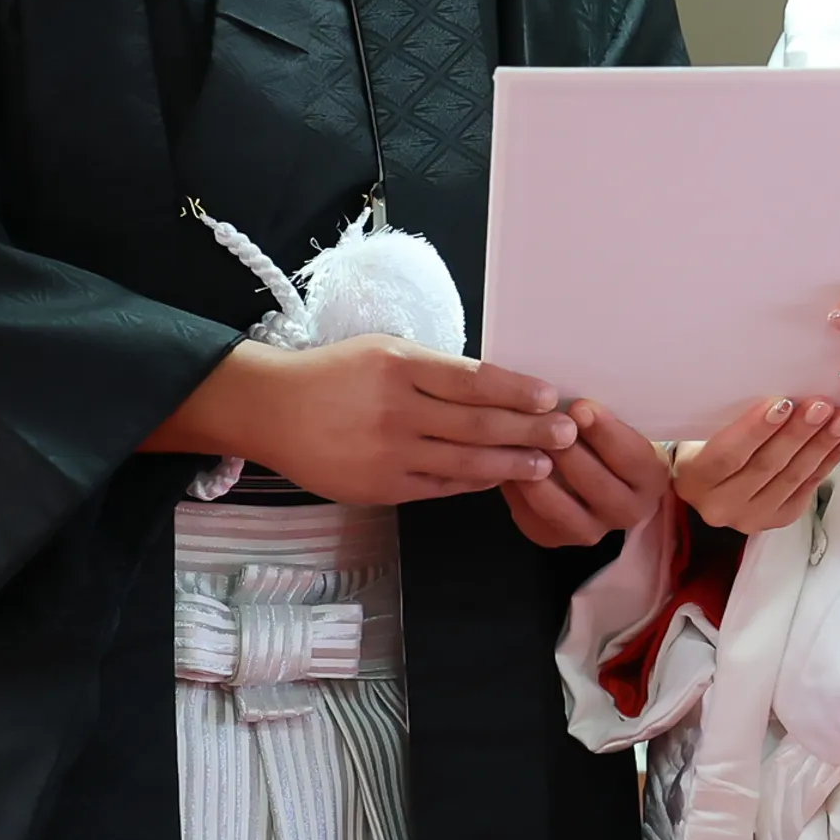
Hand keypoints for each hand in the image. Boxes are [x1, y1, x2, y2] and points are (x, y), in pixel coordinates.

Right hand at [153, 335, 578, 504]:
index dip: (516, 389)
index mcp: (399, 366)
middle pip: (477, 423)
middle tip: (566, 432)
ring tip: (545, 462)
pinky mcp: (382, 487)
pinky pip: (440, 486)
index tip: (549, 395)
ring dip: (512, 463)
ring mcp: (389, 453)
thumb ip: (433, 369)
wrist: (273, 411)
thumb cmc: (334, 374)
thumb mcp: (382, 352)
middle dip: (529, 429)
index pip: (473, 379)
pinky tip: (499, 478)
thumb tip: (493, 386)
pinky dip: (473, 483)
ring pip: (465, 462)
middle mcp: (397, 410)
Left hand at [503, 397, 667, 548]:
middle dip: (570, 454)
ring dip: (540, 477)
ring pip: (563, 510)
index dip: (605, 432)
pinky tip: (507, 465)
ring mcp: (591, 530)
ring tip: (523, 446)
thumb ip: (599, 418)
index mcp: (650, 479)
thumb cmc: (604, 438)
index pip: (632, 458)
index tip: (580, 407)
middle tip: (546, 427)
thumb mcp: (615, 425)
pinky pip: (532, 518)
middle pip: (599, 487)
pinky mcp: (555, 537)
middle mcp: (627, 511)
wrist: (593, 470)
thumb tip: (573, 404)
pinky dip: (518, 491)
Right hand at [673, 396, 839, 531]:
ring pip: (791, 478)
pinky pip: (807, 488)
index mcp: (694, 479)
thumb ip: (732, 418)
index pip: (727, 455)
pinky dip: (829, 462)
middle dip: (798, 434)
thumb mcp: (706, 430)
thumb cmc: (709, 445)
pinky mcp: (777, 520)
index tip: (784, 403)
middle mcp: (719, 506)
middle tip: (822, 406)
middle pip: (765, 466)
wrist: (711, 484)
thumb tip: (781, 395)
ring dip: (821, 446)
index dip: (756, 429)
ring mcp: (750, 518)